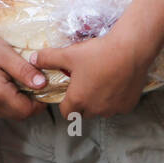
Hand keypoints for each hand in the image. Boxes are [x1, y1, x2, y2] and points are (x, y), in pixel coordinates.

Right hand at [0, 20, 47, 119]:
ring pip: (4, 112)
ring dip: (15, 103)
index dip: (39, 104)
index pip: (25, 111)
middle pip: (15, 115)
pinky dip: (2, 101)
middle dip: (28, 105)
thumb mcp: (6, 54)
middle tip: (34, 87)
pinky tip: (3, 84)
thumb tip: (42, 84)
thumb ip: (25, 71)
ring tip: (19, 84)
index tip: (44, 91)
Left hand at [34, 32, 152, 119]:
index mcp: (79, 100)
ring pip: (101, 110)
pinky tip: (116, 81)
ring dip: (99, 100)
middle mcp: (96, 109)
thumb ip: (48, 58)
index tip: (69, 89)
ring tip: (101, 79)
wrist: (130, 49)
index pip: (66, 113)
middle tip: (85, 82)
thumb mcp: (68, 54)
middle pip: (83, 112)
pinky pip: (117, 106)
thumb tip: (33, 59)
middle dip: (82, 101)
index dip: (65, 102)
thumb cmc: (98, 53)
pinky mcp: (128, 105)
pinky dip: (115, 98)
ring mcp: (113, 109)